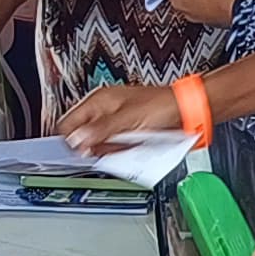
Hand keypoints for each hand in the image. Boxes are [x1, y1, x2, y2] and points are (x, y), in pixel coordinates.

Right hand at [58, 81, 184, 152]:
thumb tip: (76, 140)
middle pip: (83, 137)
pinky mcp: (125, 134)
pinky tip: (133, 146)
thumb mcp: (128, 120)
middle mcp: (103, 111)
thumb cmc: (161, 105)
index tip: (75, 154)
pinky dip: (121, 151)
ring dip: (110, 150)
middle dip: (94, 147)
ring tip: (127, 144)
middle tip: (111, 147)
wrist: (186, 111)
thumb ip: (101, 130)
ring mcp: (114, 123)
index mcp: (98, 101)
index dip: (69, 140)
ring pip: (99, 145)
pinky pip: (115, 148)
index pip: (68, 123)